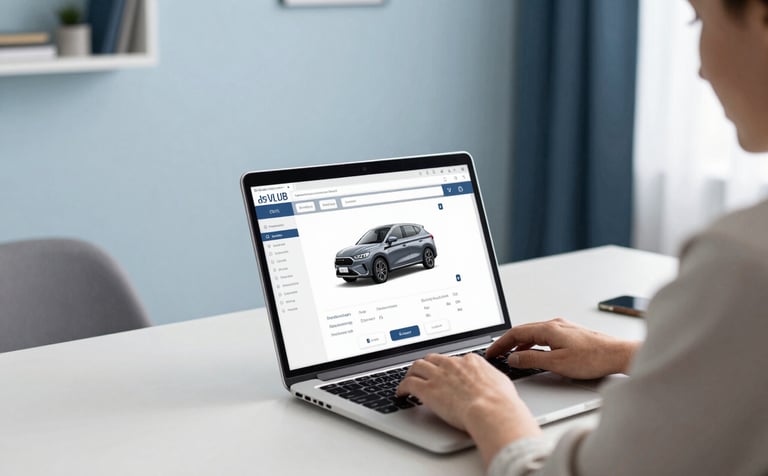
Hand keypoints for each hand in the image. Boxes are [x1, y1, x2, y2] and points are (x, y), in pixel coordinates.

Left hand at [396, 353, 540, 466]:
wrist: (491, 409)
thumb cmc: (500, 401)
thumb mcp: (500, 381)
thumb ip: (491, 378)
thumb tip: (492, 381)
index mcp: (470, 361)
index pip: (454, 360)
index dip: (447, 367)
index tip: (445, 373)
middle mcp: (452, 364)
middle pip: (433, 359)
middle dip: (427, 365)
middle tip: (423, 372)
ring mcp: (438, 375)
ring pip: (417, 366)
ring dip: (412, 373)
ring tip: (408, 380)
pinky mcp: (427, 389)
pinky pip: (408, 383)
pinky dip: (402, 387)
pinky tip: (401, 393)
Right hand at [486, 318, 638, 378]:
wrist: (618, 355)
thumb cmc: (593, 358)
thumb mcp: (557, 363)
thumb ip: (531, 360)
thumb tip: (513, 358)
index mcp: (549, 328)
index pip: (516, 333)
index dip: (500, 343)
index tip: (491, 353)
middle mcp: (554, 324)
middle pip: (522, 331)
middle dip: (506, 343)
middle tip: (495, 354)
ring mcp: (562, 328)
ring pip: (533, 334)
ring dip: (519, 345)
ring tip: (510, 357)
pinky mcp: (569, 334)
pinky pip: (543, 337)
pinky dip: (532, 345)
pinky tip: (532, 354)